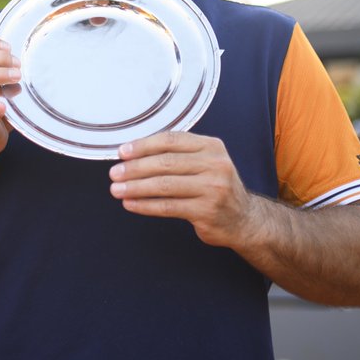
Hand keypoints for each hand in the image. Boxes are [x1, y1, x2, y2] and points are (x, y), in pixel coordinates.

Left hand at [108, 132, 258, 247]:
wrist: (244, 219)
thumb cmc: (215, 187)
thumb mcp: (205, 163)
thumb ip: (177, 155)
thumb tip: (133, 154)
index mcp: (211, 147)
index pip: (171, 140)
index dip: (143, 145)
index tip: (123, 152)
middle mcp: (215, 165)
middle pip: (165, 163)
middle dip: (135, 168)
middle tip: (114, 173)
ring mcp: (213, 189)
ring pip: (164, 185)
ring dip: (135, 187)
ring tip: (117, 190)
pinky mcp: (206, 211)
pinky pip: (168, 206)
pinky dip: (145, 205)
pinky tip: (131, 204)